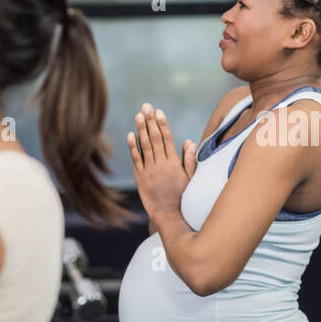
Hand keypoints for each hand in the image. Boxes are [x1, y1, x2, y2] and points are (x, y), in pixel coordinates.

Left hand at [127, 103, 196, 221]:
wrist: (168, 214)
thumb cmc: (182, 197)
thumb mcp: (190, 178)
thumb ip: (189, 160)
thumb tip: (189, 142)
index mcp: (174, 163)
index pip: (167, 139)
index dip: (162, 124)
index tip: (158, 112)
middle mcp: (161, 164)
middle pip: (155, 138)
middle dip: (150, 121)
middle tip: (146, 107)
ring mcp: (149, 170)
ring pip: (145, 146)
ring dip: (141, 129)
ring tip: (138, 115)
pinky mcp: (140, 177)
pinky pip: (136, 159)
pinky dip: (133, 146)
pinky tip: (131, 135)